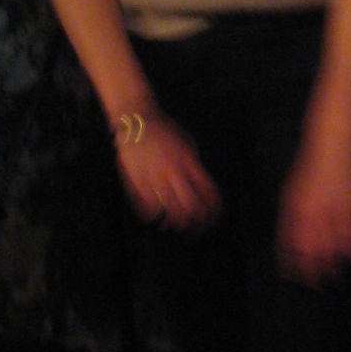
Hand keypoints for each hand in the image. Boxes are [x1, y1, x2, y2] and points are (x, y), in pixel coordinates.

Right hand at [115, 112, 221, 230]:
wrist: (137, 119)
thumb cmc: (164, 130)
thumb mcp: (188, 143)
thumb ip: (195, 165)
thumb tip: (201, 187)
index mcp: (190, 162)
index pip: (209, 194)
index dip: (213, 212)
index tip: (211, 222)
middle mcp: (175, 172)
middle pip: (191, 208)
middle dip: (194, 225)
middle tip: (192, 232)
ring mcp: (155, 178)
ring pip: (169, 212)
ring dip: (172, 223)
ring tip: (170, 225)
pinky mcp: (136, 181)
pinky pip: (145, 207)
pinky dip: (149, 216)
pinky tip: (150, 216)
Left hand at [276, 121, 350, 284]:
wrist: (336, 143)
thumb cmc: (311, 168)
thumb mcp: (292, 193)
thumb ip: (289, 220)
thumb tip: (288, 248)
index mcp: (298, 211)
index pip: (294, 249)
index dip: (295, 268)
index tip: (298, 279)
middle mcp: (319, 215)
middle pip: (318, 255)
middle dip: (318, 275)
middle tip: (320, 284)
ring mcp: (342, 212)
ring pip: (342, 251)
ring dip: (342, 266)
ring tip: (341, 275)